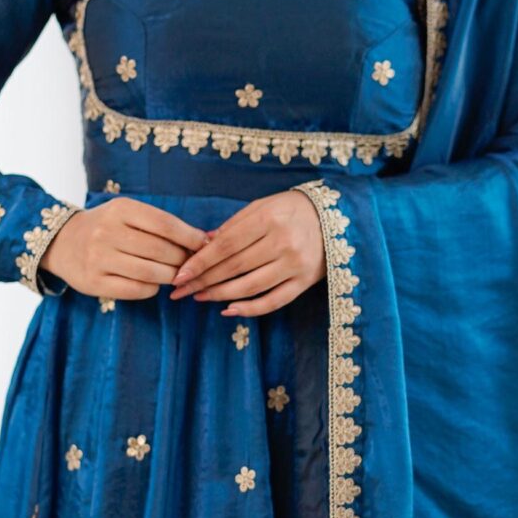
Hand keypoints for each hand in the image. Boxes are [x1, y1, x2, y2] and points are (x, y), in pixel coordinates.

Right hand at [41, 198, 208, 298]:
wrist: (62, 243)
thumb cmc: (106, 227)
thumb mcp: (128, 214)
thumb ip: (160, 224)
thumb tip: (204, 239)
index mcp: (120, 209)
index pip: (165, 224)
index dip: (190, 237)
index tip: (204, 244)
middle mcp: (107, 232)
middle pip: (161, 250)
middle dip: (183, 259)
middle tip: (190, 264)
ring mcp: (98, 258)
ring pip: (151, 272)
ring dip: (170, 276)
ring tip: (174, 274)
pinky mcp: (94, 282)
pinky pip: (136, 289)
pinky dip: (152, 288)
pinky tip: (153, 283)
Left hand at [167, 187, 326, 316]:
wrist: (336, 217)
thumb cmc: (291, 209)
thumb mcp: (262, 207)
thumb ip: (233, 226)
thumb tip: (202, 245)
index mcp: (269, 219)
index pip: (227, 245)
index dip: (201, 261)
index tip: (180, 274)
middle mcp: (283, 243)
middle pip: (235, 267)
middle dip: (204, 280)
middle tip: (181, 290)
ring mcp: (295, 265)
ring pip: (251, 286)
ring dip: (220, 295)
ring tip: (200, 297)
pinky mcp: (305, 282)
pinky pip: (274, 301)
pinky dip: (250, 309)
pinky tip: (228, 310)